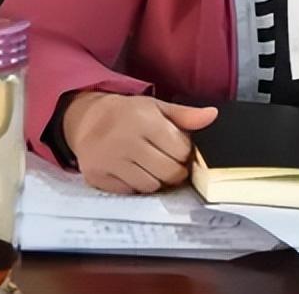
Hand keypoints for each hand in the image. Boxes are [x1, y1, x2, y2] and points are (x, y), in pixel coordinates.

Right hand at [62, 92, 216, 193]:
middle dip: (175, 171)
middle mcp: (124, 141)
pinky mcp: (97, 177)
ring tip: (151, 166)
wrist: (85, 119)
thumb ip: (185, 115)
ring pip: (150, 186)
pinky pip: (130, 192)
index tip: (180, 150)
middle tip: (170, 163)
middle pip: (168, 171)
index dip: (185, 152)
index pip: (180, 149)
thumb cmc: (127, 114)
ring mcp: (109, 161)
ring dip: (156, 180)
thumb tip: (212, 116)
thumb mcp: (156, 107)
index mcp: (143, 120)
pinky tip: (133, 171)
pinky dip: (136, 185)